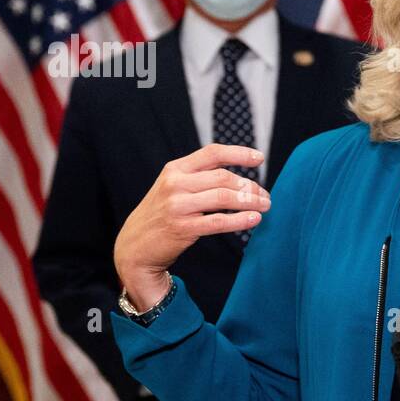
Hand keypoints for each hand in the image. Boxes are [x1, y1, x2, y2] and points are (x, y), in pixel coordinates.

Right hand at [113, 143, 269, 308]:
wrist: (134, 246)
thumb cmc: (161, 215)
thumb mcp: (173, 188)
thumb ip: (199, 178)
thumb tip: (240, 178)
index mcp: (175, 169)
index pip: (212, 153)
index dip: (238, 153)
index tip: (259, 158)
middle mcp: (175, 184)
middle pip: (223, 177)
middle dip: (249, 185)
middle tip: (265, 195)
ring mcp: (177, 205)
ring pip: (224, 197)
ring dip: (250, 201)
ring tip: (265, 205)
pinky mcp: (182, 228)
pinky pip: (218, 221)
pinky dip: (240, 220)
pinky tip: (254, 219)